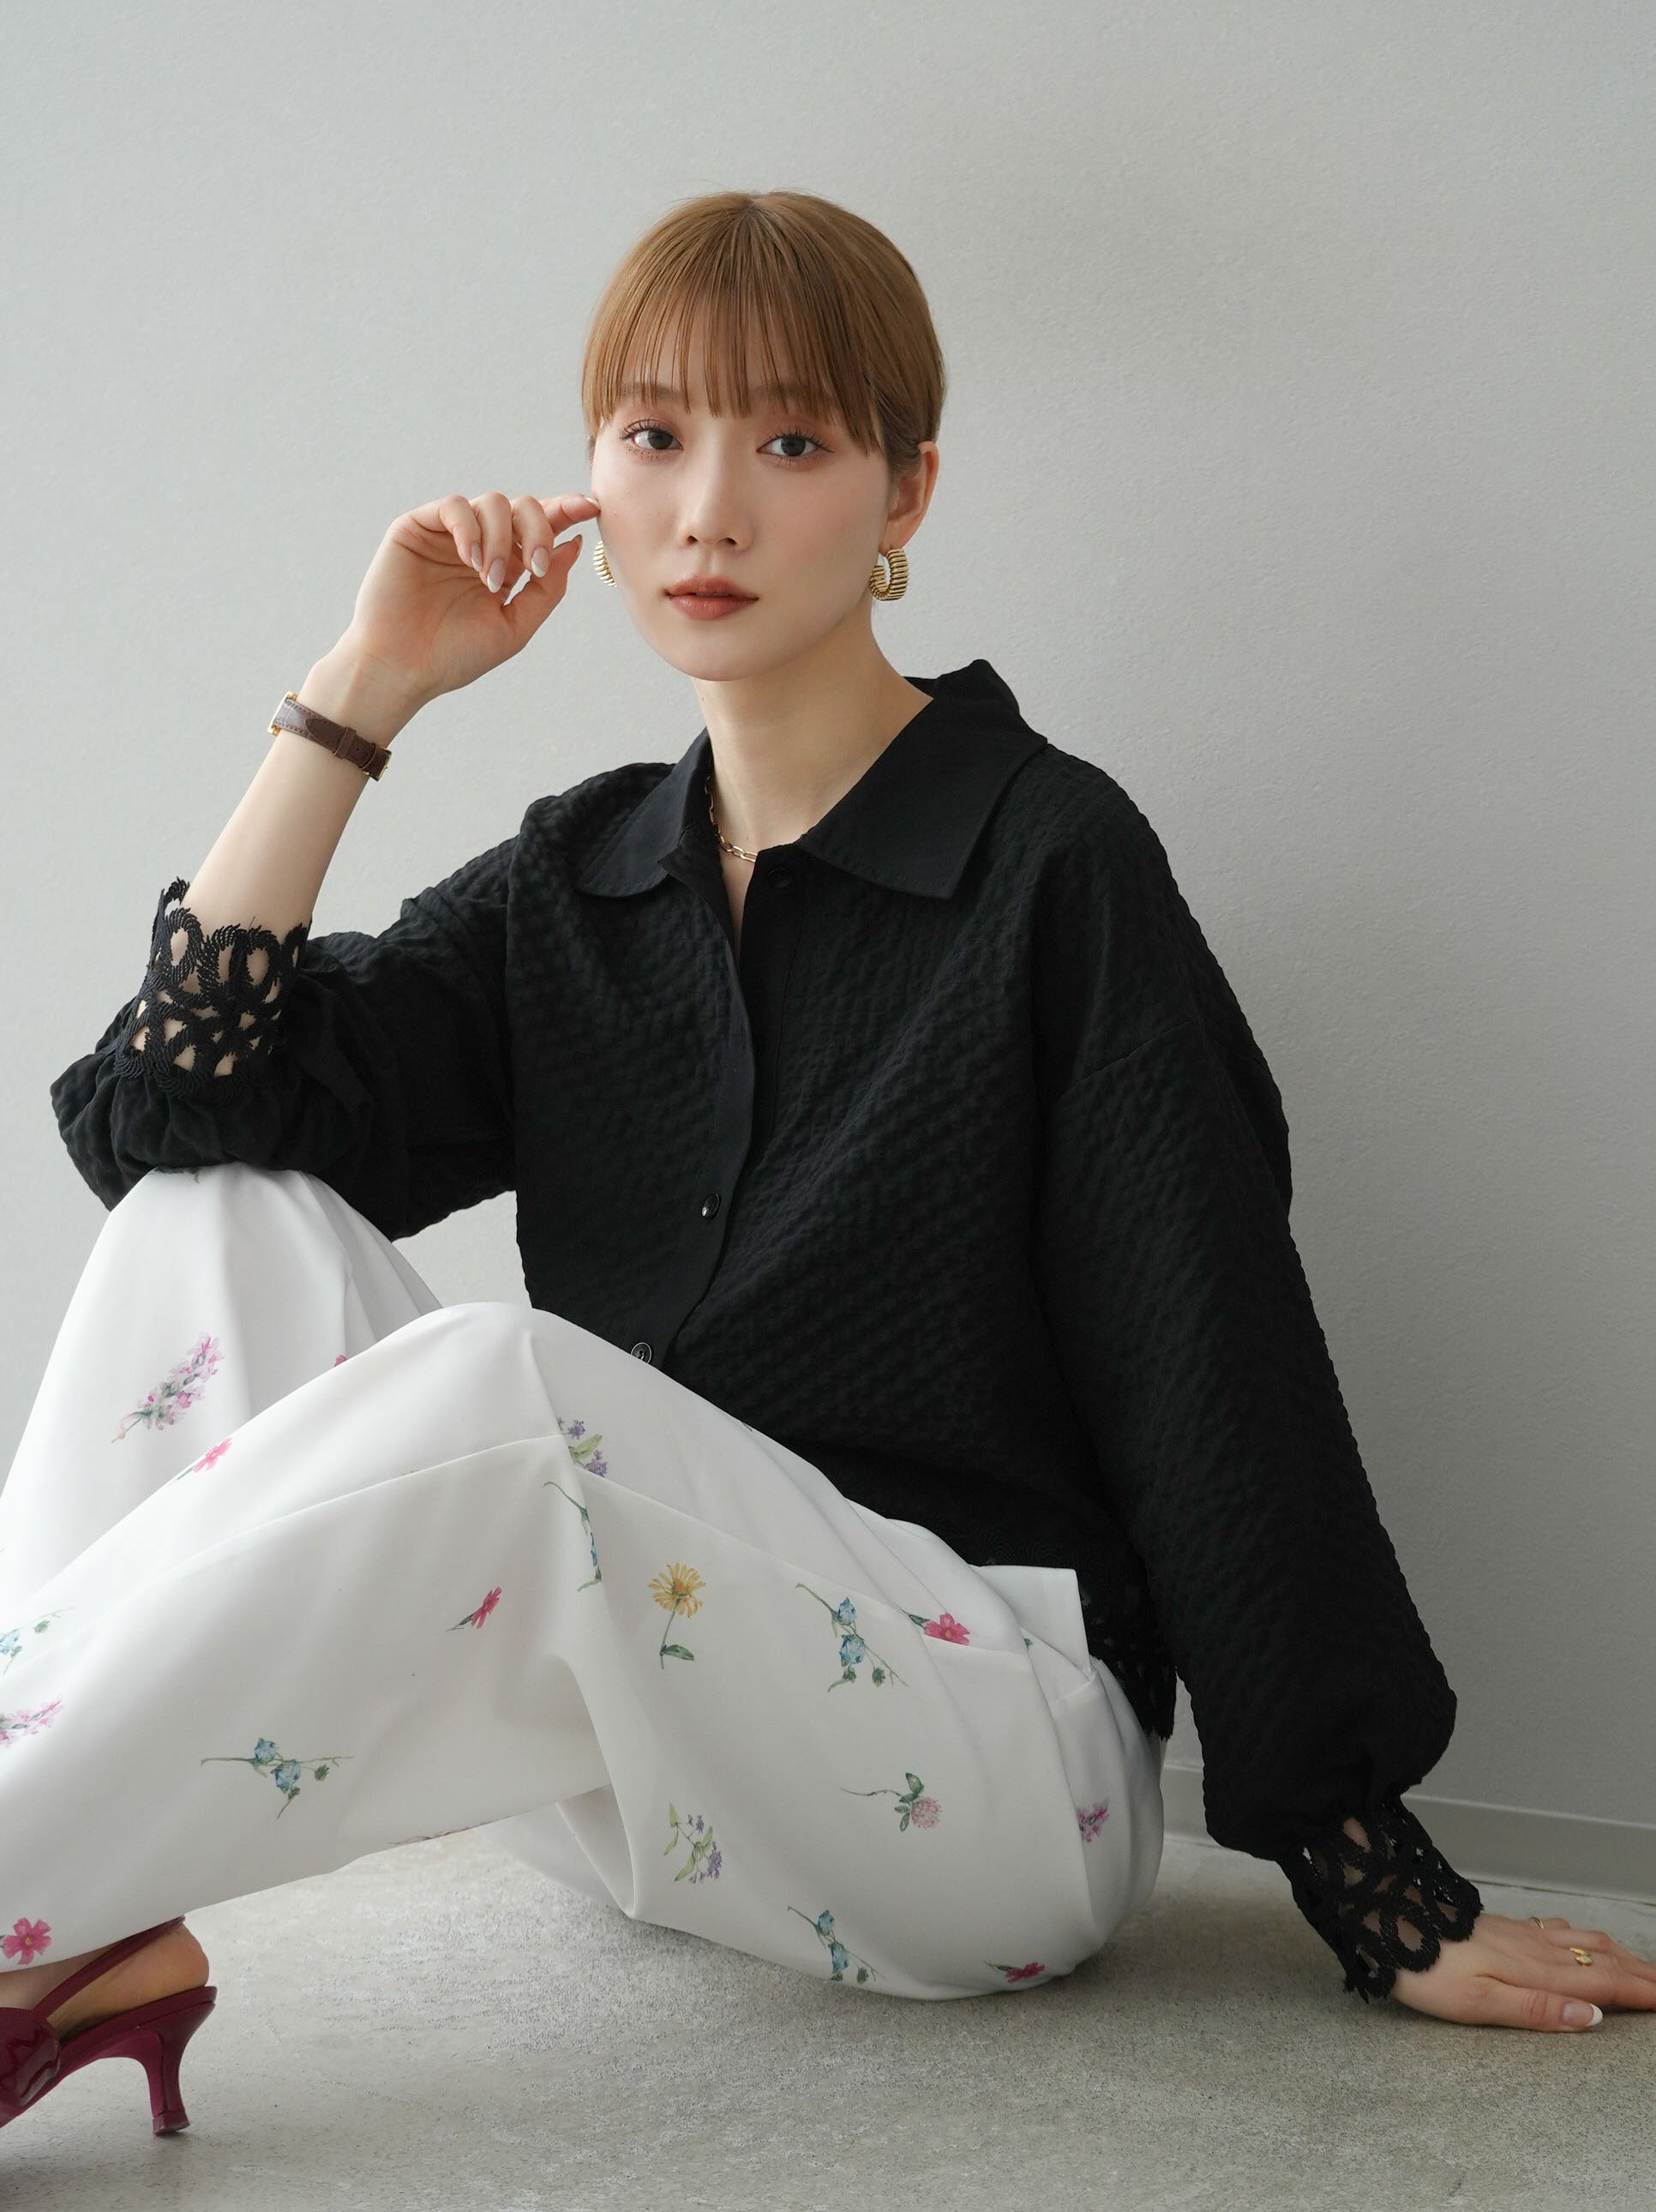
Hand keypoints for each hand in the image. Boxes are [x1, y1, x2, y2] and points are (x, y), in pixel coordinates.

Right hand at [336, 489, 602, 714]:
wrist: (402, 668)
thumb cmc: (454, 655)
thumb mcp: (515, 626)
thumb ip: (547, 588)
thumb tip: (572, 545)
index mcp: (508, 567)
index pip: (542, 528)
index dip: (567, 511)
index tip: (590, 508)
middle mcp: (483, 544)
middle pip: (524, 507)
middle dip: (538, 530)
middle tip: (534, 567)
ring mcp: (451, 534)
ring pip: (493, 502)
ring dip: (502, 538)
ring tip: (490, 579)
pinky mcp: (418, 527)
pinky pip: (454, 506)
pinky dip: (470, 528)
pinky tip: (471, 560)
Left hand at [1388, 1909, 1655, 2030]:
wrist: (1387, 1920)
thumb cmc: (1427, 1969)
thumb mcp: (1479, 2003)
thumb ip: (1537, 2011)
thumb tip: (1593, 2019)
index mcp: (1535, 1972)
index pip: (1602, 1986)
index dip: (1640, 1993)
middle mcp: (1534, 1949)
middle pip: (1600, 1963)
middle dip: (1640, 1974)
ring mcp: (1519, 1935)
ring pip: (1582, 1943)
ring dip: (1617, 1955)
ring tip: (1640, 1965)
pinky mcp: (1501, 1928)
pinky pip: (1556, 1930)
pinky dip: (1583, 1937)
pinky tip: (1578, 1937)